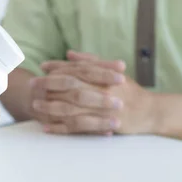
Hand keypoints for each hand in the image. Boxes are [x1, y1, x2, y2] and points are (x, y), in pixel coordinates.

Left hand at [31, 51, 156, 134]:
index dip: (58, 67)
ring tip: (36, 106)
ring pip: (70, 107)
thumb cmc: (130, 91)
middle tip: (33, 85)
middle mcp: (100, 90)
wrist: (149, 112)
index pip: (76, 69)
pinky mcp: (101, 124)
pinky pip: (76, 127)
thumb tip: (69, 53)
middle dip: (49, 85)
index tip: (42, 67)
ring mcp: (100, 108)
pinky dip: (60, 128)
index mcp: (102, 76)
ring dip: (50, 107)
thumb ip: (90, 61)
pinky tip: (47, 127)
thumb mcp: (112, 72)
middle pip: (69, 86)